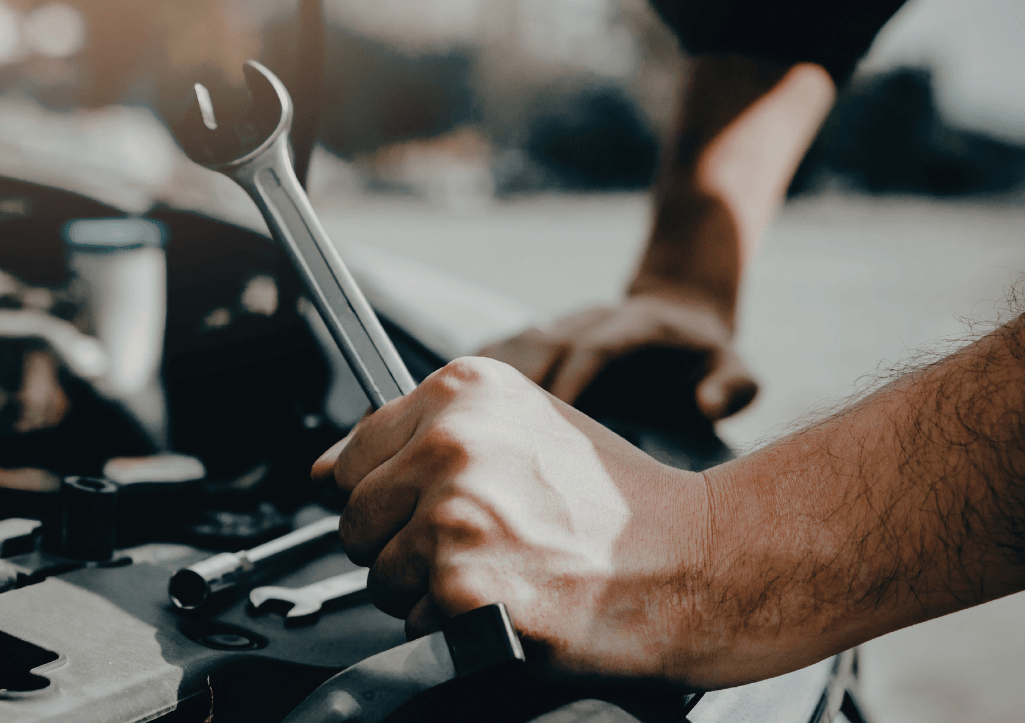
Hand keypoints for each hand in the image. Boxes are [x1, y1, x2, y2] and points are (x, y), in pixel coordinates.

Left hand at [312, 357, 710, 683]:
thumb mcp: (521, 428)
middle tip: (481, 548)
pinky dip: (454, 634)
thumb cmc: (615, 504)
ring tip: (504, 575)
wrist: (700, 560)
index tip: (427, 509)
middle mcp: (452, 443)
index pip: (350, 458)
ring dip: (428, 594)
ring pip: (379, 578)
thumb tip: (324, 471)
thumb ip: (419, 437)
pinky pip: (413, 627)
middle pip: (356, 521)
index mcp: (462, 391)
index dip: (385, 497)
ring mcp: (456, 515)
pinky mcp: (465, 587)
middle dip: (402, 547)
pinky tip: (514, 605)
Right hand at [478, 294, 756, 419]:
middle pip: (541, 345)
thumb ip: (732, 385)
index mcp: (635, 327)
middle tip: (493, 439)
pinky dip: (471, 375)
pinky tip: (444, 409)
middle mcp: (590, 320)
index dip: (570, 380)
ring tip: (456, 427)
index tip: (550, 422)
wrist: (678, 310)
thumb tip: (708, 405)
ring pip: (512, 345)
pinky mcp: (540, 336)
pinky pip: (497, 351)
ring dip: (484, 382)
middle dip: (516, 388)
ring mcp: (561, 324)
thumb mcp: (736, 368)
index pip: (593, 348)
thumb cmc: (704, 356)